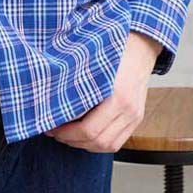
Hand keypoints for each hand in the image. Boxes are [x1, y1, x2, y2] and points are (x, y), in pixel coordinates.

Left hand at [43, 31, 161, 152]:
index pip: (89, 129)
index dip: (66, 133)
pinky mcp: (136, 119)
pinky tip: (85, 136)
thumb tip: (52, 99)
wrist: (140, 47)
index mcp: (117, 96)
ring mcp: (135, 116)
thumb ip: (75, 83)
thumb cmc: (114, 50)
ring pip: (108, 146)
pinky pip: (117, 142)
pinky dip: (99, 144)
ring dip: (85, 145)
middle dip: (72, 140)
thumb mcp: (91, 62)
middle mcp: (129, 110)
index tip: (51, 126)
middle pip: (97, 141)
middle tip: (55, 132)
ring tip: (68, 135)